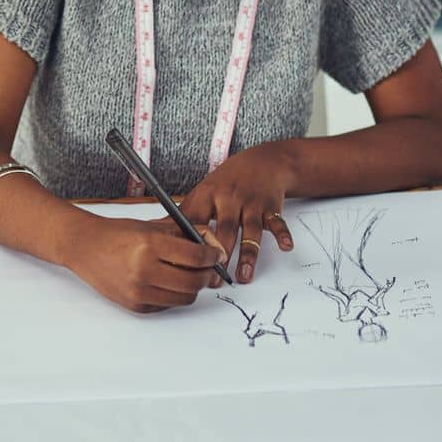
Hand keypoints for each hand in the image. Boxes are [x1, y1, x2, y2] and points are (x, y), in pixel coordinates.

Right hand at [66, 213, 226, 313]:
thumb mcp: (152, 225)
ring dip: (193, 287)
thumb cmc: (117, 233)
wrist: (85, 247)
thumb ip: (183, 233)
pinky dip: (174, 295)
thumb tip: (211, 244)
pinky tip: (169, 282)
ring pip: (185, 297)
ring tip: (190, 275)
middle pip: (194, 281)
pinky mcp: (135, 306)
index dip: (212, 256)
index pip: (195, 256)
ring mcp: (139, 291)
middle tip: (209, 267)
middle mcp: (145, 270)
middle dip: (207, 274)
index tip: (216, 255)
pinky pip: (168, 305)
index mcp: (150, 245)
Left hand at [178, 145, 296, 285]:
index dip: (190, 245)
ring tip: (243, 277)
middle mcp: (229, 198)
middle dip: (219, 255)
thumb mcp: (203, 192)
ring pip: (249, 230)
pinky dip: (282, 234)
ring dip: (247, 254)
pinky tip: (285, 247)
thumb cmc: (227, 182)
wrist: (262, 161)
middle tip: (213, 280)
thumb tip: (155, 235)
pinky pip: (277, 222)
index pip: (195, 222)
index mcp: (207, 196)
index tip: (185, 267)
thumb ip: (184, 215)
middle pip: (223, 229)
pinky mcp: (271, 207)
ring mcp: (251, 203)